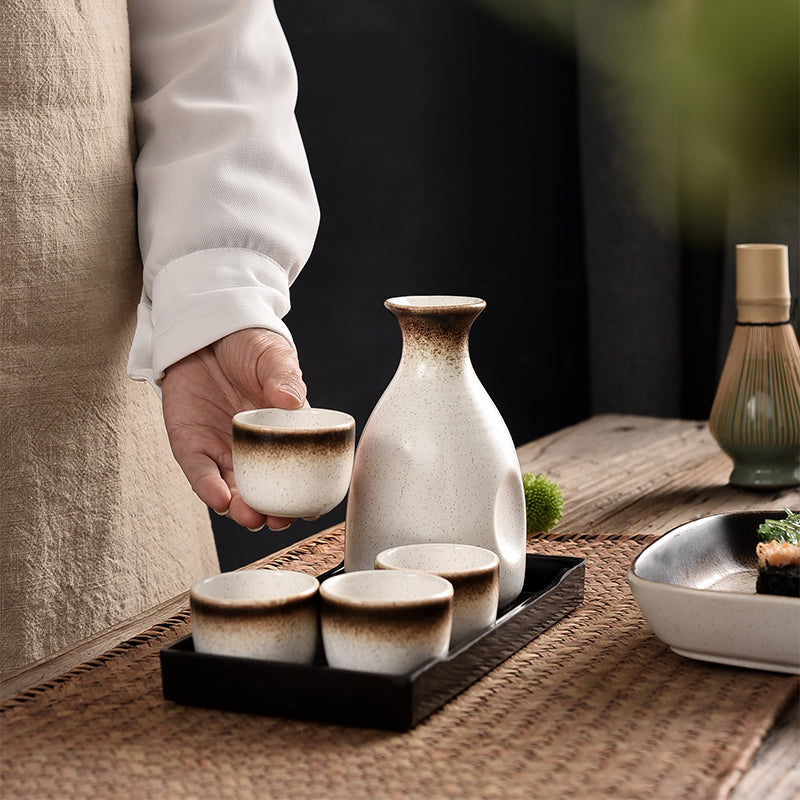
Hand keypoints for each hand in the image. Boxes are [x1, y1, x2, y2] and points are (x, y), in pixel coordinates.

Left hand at [161, 328, 306, 530]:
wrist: (206, 329)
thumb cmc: (247, 344)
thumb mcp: (273, 356)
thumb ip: (284, 377)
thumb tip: (291, 401)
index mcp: (282, 431)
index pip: (296, 470)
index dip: (303, 494)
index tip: (310, 510)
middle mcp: (253, 447)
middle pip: (263, 489)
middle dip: (272, 512)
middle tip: (280, 520)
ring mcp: (221, 447)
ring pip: (232, 489)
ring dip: (241, 508)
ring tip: (252, 516)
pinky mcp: (190, 443)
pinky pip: (199, 471)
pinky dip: (208, 487)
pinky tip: (220, 498)